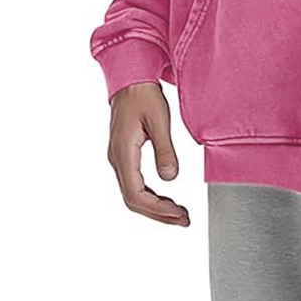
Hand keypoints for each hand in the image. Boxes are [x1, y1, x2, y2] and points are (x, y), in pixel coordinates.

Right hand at [107, 82, 189, 225]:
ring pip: (133, 195)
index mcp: (123, 153)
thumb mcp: (159, 120)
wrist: (130, 80)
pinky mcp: (124, 156)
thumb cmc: (143, 95)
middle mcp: (117, 159)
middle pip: (133, 200)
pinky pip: (134, 184)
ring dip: (155, 207)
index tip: (178, 214)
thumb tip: (171, 179)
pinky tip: (166, 198)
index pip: (135, 194)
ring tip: (178, 213)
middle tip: (183, 220)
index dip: (157, 209)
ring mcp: (119, 159)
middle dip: (158, 214)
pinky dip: (150, 196)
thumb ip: (165, 150)